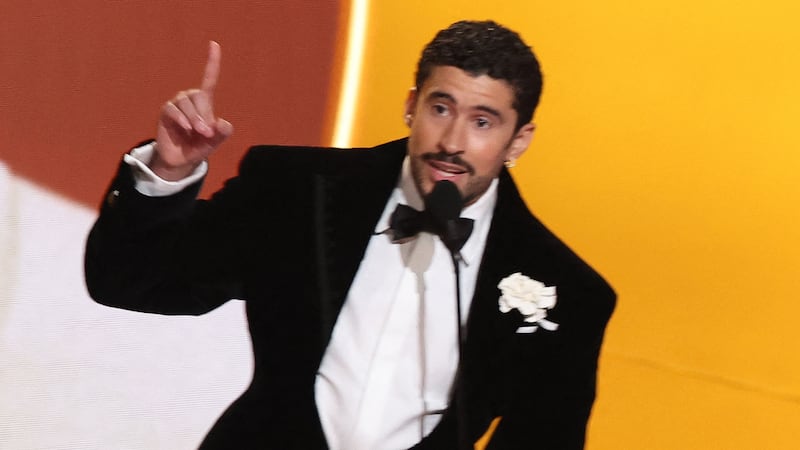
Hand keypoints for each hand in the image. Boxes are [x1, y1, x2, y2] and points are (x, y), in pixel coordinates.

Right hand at [151, 41, 233, 180]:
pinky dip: (182, 119)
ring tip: (198, 133)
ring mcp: (177, 104)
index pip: (209, 79)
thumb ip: (222, 133)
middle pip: (199, 96)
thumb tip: (222, 123)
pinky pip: (174, 110)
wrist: (181, 160)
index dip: (212, 62)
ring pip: (187, 104)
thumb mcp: (215, 142)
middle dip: (204, 115)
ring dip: (195, 119)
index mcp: (205, 102)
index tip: (214, 44)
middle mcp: (190, 99)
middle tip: (207, 133)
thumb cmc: (199, 147)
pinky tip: (186, 128)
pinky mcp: (166, 112)